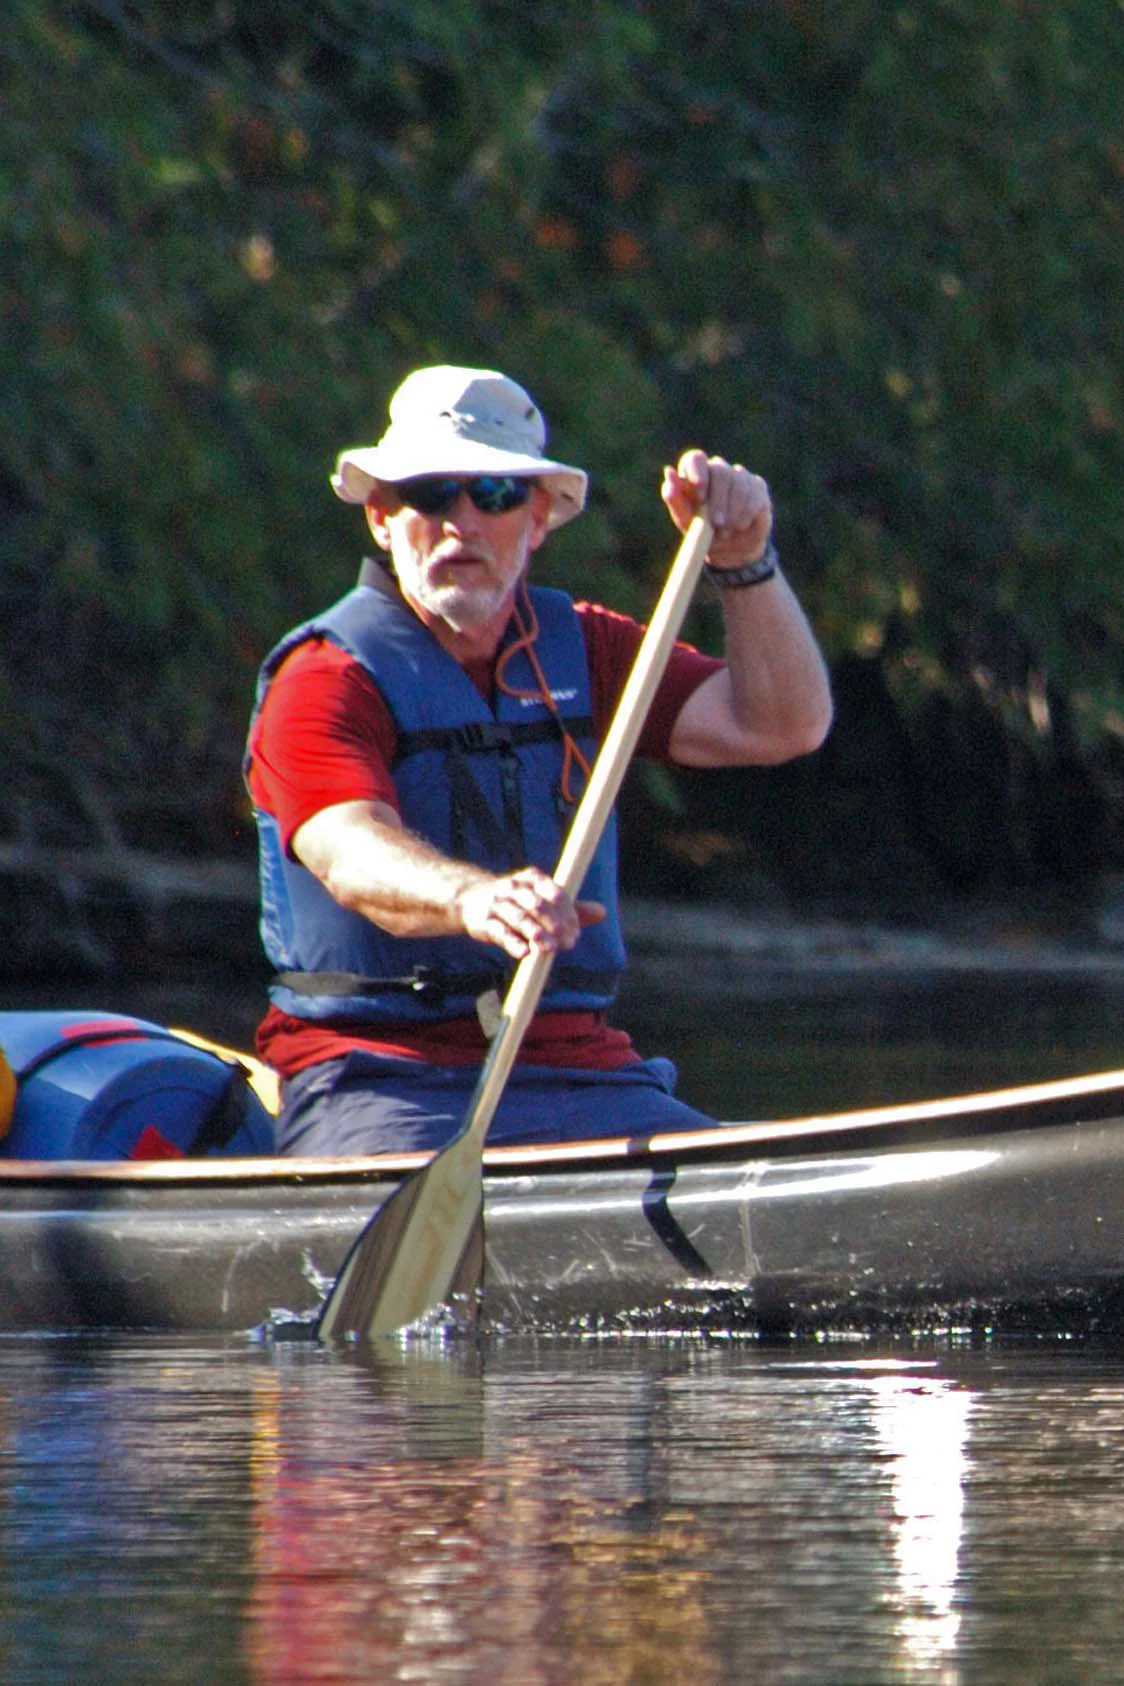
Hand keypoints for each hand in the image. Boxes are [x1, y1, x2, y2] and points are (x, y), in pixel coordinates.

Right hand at [458, 866, 605, 960]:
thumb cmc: (516, 902)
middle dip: (554, 923)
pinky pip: (500, 933)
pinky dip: (513, 943)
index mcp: (531, 880)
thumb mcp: (542, 899)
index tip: (576, 929)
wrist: (469, 901)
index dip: (567, 910)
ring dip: (536, 933)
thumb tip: (603, 913)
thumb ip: (571, 907)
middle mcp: (513, 888)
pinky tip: (525, 953)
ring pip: (518, 918)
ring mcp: (497, 905)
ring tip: (551, 948)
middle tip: (569, 942)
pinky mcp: (485, 923)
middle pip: (537, 904)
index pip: (553, 891)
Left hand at [661, 449, 772, 570]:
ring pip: (739, 484)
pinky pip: (753, 495)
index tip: (700, 495)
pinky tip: (740, 526)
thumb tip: (669, 472)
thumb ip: (676, 498)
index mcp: (696, 474)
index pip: (695, 459)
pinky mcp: (757, 487)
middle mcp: (718, 470)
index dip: (697, 472)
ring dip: (732, 512)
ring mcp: (740, 476)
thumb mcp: (686, 521)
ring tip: (725, 533)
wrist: (730, 550)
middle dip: (718, 500)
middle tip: (716, 524)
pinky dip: (745, 515)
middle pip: (720, 471)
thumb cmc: (703, 532)